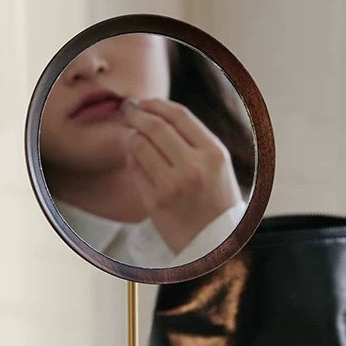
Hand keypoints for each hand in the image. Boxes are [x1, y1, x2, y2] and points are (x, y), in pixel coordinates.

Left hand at [121, 98, 241, 253]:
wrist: (215, 243)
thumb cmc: (216, 201)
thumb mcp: (218, 165)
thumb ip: (194, 139)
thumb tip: (156, 114)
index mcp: (214, 153)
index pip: (179, 115)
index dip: (156, 104)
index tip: (144, 102)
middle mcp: (194, 167)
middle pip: (155, 126)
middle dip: (136, 114)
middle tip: (127, 111)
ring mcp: (173, 185)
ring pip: (140, 145)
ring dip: (130, 136)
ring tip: (130, 135)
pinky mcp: (156, 202)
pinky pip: (135, 169)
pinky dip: (131, 159)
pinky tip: (134, 158)